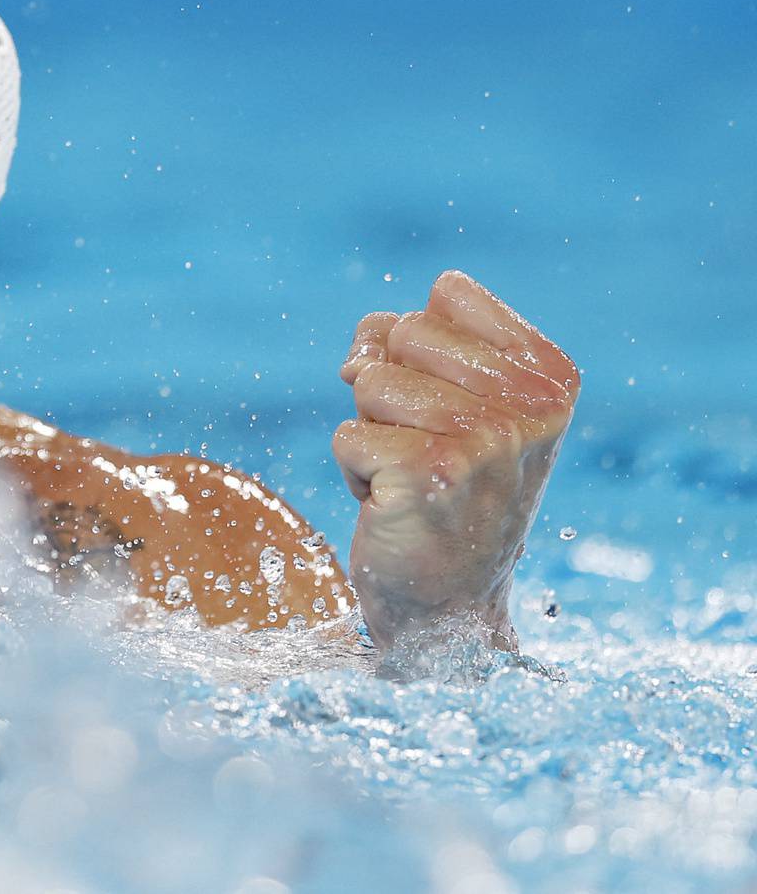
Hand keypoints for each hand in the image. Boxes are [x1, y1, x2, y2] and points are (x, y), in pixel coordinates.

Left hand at [333, 270, 578, 653]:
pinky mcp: (430, 475)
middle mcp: (531, 405)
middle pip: (401, 332)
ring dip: (372, 432)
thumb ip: (401, 341)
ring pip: (368, 381)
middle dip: (391, 389)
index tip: (451, 403)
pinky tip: (396, 505)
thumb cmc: (445, 485)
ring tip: (410, 476)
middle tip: (426, 447)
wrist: (449, 603)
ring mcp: (485, 440)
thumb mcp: (446, 396)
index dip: (421, 344)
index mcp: (549, 375)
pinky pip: (347, 435)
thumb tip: (358, 355)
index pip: (448, 291)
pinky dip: (355, 471)